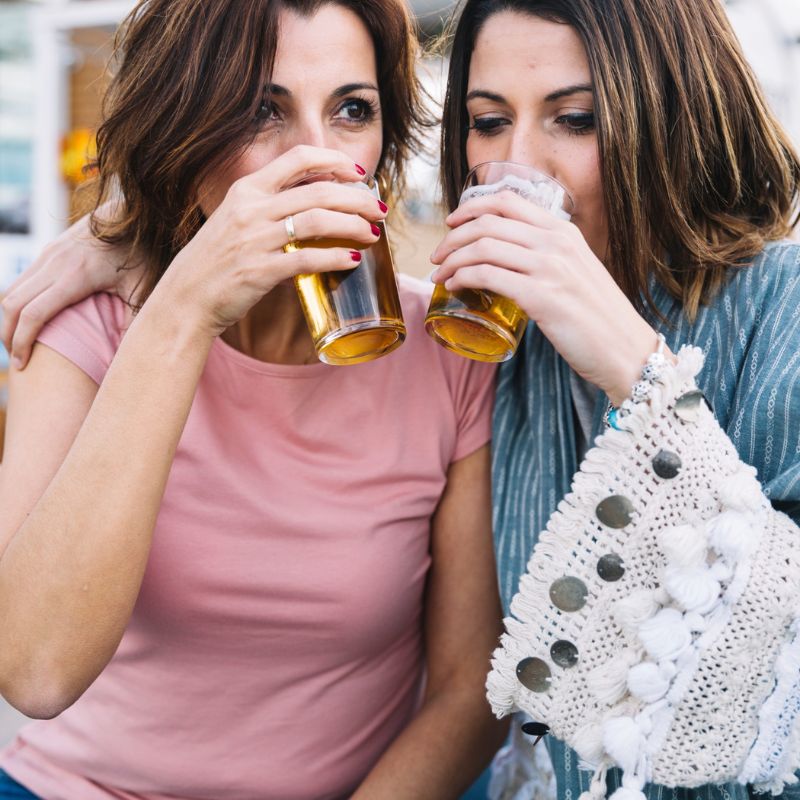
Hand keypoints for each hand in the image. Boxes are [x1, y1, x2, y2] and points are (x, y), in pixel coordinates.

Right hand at [0, 205, 142, 369]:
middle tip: (18, 362)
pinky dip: (17, 304)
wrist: (131, 213)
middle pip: (13, 304)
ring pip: (11, 291)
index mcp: (75, 276)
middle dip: (9, 335)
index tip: (23, 365)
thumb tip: (128, 353)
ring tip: (18, 345)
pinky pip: (22, 280)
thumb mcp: (143, 287)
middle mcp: (54, 263)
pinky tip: (28, 322)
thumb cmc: (141, 253)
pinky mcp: (48, 251)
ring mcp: (48, 255)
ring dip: (8, 320)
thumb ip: (134, 319)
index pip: (34, 314)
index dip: (23, 342)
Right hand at [156, 145, 386, 337]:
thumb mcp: (235, 219)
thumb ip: (269, 207)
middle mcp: (251, 208)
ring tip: (372, 233)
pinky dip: (335, 258)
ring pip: (318, 220)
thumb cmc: (215, 262)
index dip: (334, 160)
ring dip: (352, 225)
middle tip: (379, 209)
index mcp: (246, 189)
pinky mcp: (260, 271)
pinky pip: (308, 259)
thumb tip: (314, 204)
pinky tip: (352, 260)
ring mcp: (255, 239)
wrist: (185, 299)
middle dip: (357, 198)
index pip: (298, 157)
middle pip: (318, 190)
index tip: (358, 172)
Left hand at [430, 190, 664, 404]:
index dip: (471, 208)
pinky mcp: (541, 297)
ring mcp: (549, 268)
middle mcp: (556, 243)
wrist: (626, 351)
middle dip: (452, 238)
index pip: (507, 201)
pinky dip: (463, 278)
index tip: (451, 223)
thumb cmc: (598, 318)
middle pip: (487, 222)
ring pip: (482, 246)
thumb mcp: (576, 272)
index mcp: (564, 231)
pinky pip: (488, 275)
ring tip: (440, 275)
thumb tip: (511, 262)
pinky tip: (454, 288)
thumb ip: (548, 260)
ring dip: (452, 260)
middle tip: (437, 257)